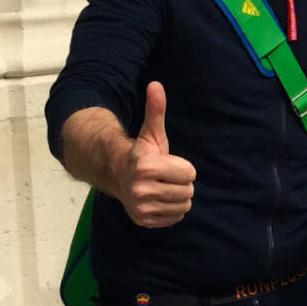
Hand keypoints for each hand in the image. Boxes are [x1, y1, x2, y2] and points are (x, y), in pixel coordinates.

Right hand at [115, 82, 196, 227]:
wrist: (116, 175)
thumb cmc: (141, 153)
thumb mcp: (151, 132)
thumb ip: (156, 110)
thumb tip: (156, 85)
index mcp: (146, 167)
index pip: (190, 174)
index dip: (182, 167)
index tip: (166, 163)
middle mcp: (141, 190)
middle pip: (188, 191)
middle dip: (180, 182)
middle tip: (164, 176)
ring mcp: (141, 208)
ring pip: (184, 206)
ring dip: (177, 196)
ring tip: (162, 187)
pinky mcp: (144, 221)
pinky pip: (176, 218)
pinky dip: (171, 210)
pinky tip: (159, 199)